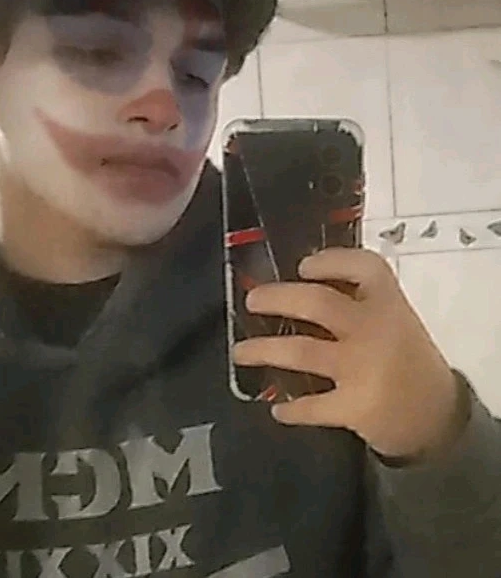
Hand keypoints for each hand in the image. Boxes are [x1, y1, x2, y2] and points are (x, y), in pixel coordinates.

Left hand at [233, 248, 466, 460]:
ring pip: (300, 351)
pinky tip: (277, 408)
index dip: (331, 261)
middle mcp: (374, 329)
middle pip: (317, 303)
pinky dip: (291, 408)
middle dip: (277, 298)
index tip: (303, 266)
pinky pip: (311, 405)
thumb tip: (300, 288)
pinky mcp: (355, 406)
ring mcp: (362, 368)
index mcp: (389, 303)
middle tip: (252, 301)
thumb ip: (360, 304)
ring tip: (241, 352)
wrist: (438, 417)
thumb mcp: (394, 321)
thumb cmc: (406, 360)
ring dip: (263, 349)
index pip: (364, 267)